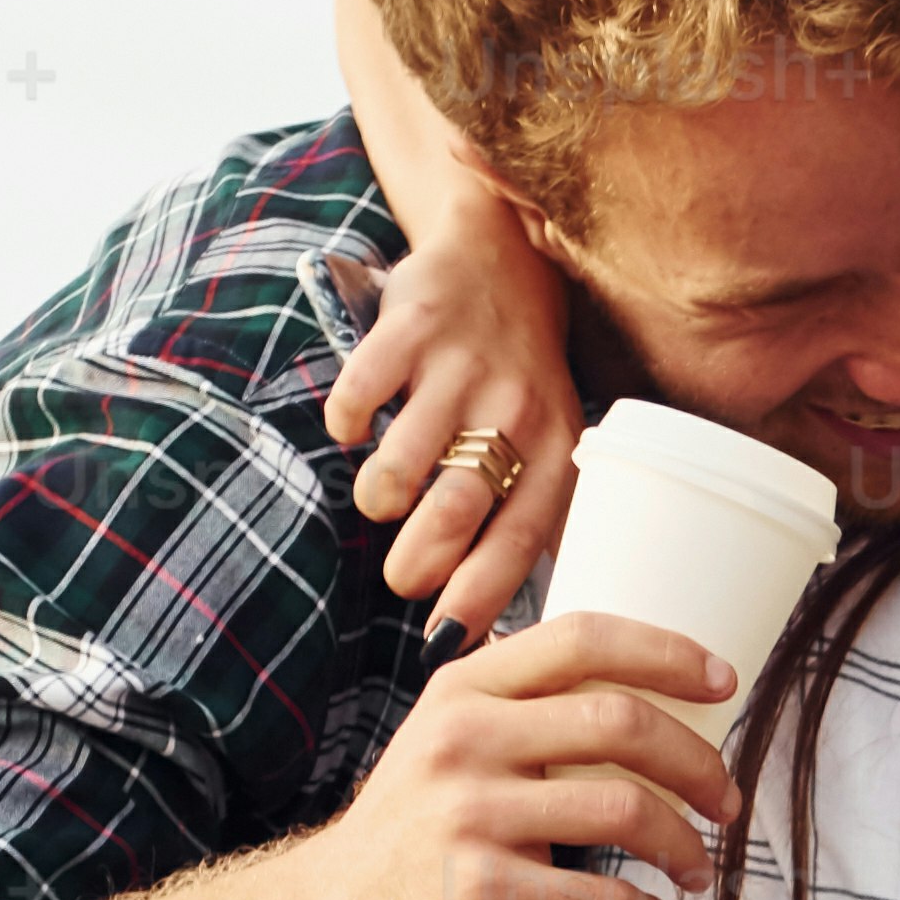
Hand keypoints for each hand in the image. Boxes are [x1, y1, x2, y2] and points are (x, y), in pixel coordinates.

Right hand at [255, 610, 741, 899]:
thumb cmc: (411, 831)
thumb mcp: (448, 741)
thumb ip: (522, 709)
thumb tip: (644, 693)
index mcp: (465, 689)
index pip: (583, 639)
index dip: (668, 653)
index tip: (726, 683)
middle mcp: (465, 739)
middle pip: (621, 721)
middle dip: (699, 764)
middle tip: (728, 802)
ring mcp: (468, 815)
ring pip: (624, 809)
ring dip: (684, 844)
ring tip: (697, 869)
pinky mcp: (478, 892)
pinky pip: (598, 899)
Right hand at [324, 213, 579, 635]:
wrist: (501, 260)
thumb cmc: (520, 380)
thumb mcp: (553, 444)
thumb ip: (539, 518)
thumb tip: (527, 626)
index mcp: (553, 448)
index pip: (519, 539)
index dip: (480, 595)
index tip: (445, 638)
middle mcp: (512, 408)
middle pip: (456, 509)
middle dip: (418, 560)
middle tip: (401, 576)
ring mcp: (460, 366)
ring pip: (403, 463)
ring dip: (379, 496)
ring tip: (380, 501)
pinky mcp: (410, 325)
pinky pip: (360, 394)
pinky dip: (346, 422)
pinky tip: (352, 430)